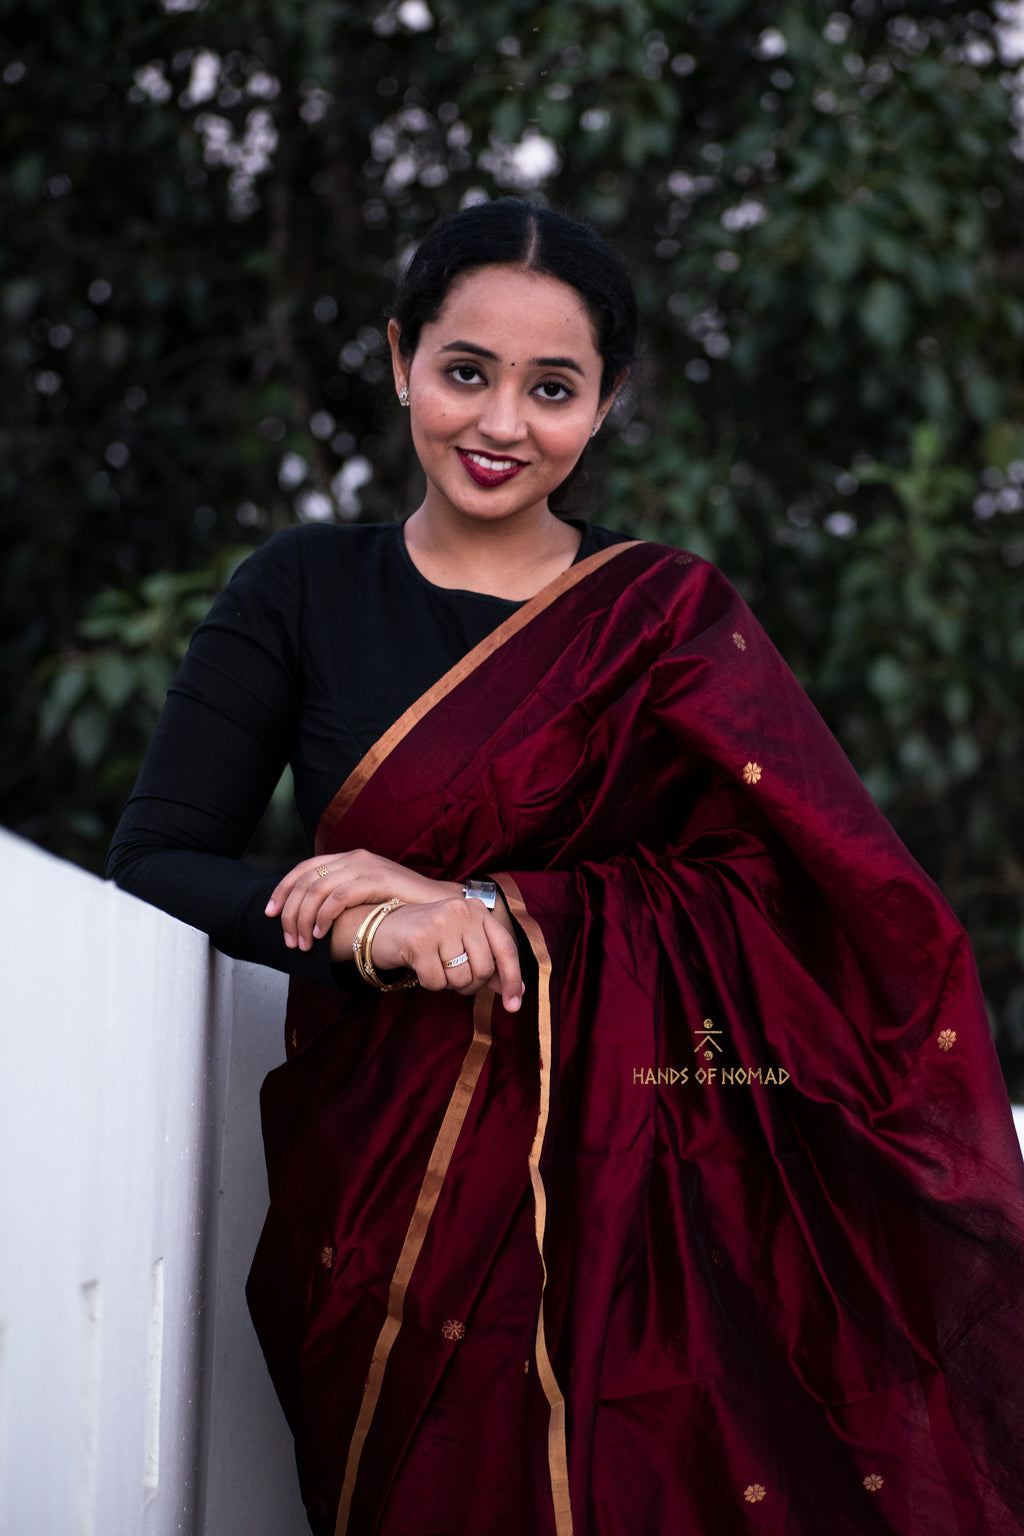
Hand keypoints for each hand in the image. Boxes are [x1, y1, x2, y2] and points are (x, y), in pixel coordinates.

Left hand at [265, 850, 461, 952]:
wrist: (442, 904)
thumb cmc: (404, 906)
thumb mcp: (368, 897)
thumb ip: (344, 898)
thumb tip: (311, 917)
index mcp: (348, 858)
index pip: (303, 869)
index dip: (282, 891)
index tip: (270, 914)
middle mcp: (353, 858)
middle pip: (306, 881)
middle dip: (290, 913)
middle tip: (289, 940)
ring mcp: (366, 866)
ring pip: (317, 890)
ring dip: (303, 920)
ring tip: (303, 943)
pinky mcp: (377, 879)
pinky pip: (338, 896)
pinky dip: (323, 916)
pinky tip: (320, 934)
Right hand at [369, 896, 524, 1013]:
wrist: (381, 927)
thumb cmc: (427, 937)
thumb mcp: (461, 942)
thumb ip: (489, 962)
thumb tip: (517, 991)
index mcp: (477, 909)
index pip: (506, 948)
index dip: (512, 979)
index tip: (514, 1005)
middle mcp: (462, 911)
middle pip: (484, 969)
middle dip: (470, 983)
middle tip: (452, 974)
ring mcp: (440, 924)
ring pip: (461, 978)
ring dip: (448, 983)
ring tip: (435, 965)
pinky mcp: (419, 941)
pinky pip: (436, 982)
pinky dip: (430, 983)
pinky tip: (420, 966)